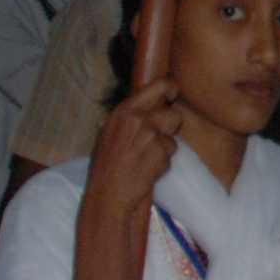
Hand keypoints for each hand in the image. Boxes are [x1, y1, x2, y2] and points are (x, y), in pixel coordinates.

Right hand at [87, 78, 180, 215]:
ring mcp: (151, 136)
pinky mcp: (160, 154)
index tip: (174, 94)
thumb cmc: (105, 166)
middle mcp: (139, 119)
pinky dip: (161, 165)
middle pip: (173, 115)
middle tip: (158, 140)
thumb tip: (147, 109)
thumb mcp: (109, 133)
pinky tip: (145, 171)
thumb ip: (129, 119)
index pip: (159, 86)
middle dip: (171, 128)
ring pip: (172, 139)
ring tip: (145, 160)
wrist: (107, 193)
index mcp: (124, 111)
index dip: (171, 89)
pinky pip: (169, 157)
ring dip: (164, 150)